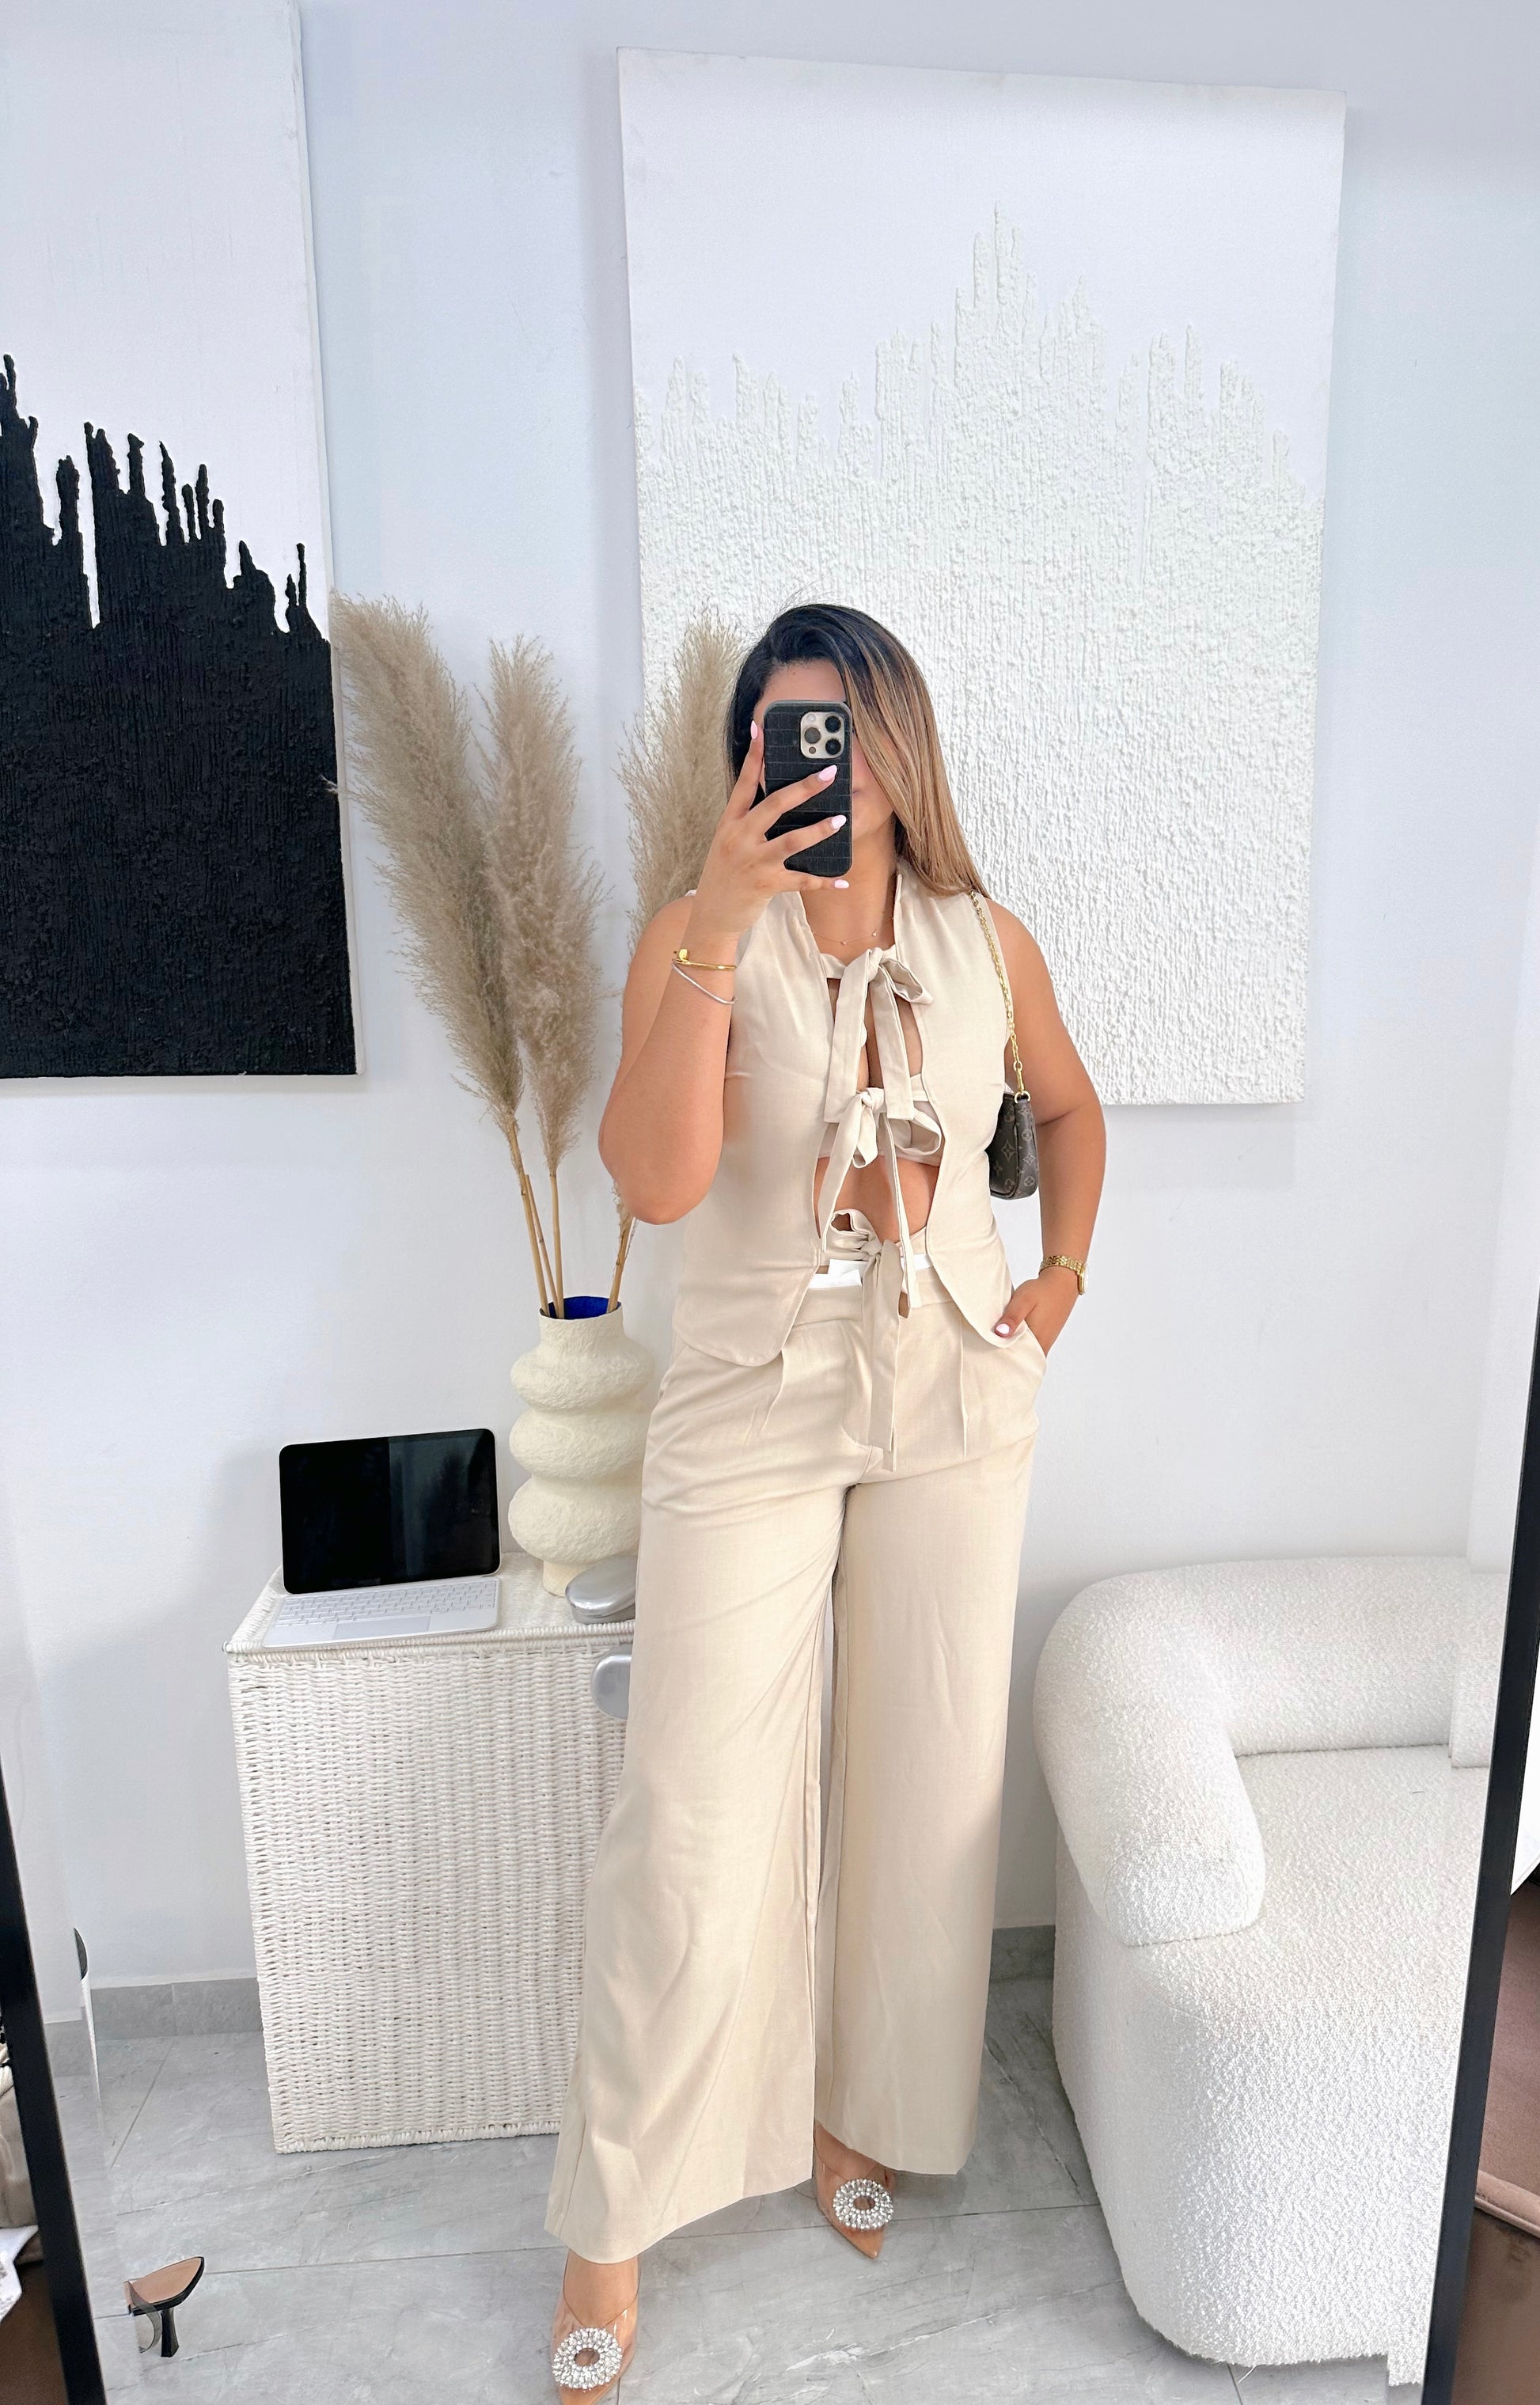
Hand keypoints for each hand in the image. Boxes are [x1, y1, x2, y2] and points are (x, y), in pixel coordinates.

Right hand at [683, 721, 847, 951]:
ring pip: (792, 841)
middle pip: (775, 805)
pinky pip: (801, 880)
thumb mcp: (729, 843)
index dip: (755, 756)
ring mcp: (753, 862)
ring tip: (841, 820)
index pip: (744, 783)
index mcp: (730, 823)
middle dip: (804, 788)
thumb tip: (782, 801)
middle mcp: (740, 838)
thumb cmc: (725, 875)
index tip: (762, 730)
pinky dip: (824, 881)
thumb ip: (749, 822)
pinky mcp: (766, 885)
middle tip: (829, 773)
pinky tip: (842, 880)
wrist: (712, 915)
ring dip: (819, 830)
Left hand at [993, 1270, 1076, 1353]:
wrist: (1061, 1283)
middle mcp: (1042, 1346)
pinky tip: (1010, 1335)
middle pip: (1020, 1359)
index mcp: (1036, 1340)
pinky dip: (1019, 1343)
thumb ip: (1012, 1317)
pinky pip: (1030, 1347)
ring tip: (996, 1341)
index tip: (987, 1352)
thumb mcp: (1024, 1300)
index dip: (1000, 1357)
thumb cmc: (1041, 1291)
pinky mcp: (1045, 1338)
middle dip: (1004, 1356)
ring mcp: (1044, 1343)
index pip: (1015, 1359)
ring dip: (1012, 1349)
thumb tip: (1000, 1334)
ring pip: (1025, 1353)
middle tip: (988, 1348)